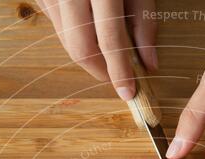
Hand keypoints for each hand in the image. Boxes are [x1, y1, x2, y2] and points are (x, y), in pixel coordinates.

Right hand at [38, 0, 158, 99]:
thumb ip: (144, 21)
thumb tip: (148, 63)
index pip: (108, 39)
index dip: (119, 70)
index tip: (128, 91)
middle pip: (80, 48)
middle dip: (100, 70)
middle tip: (117, 77)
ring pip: (65, 40)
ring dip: (88, 53)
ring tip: (107, 51)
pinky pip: (56, 24)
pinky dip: (73, 33)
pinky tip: (88, 23)